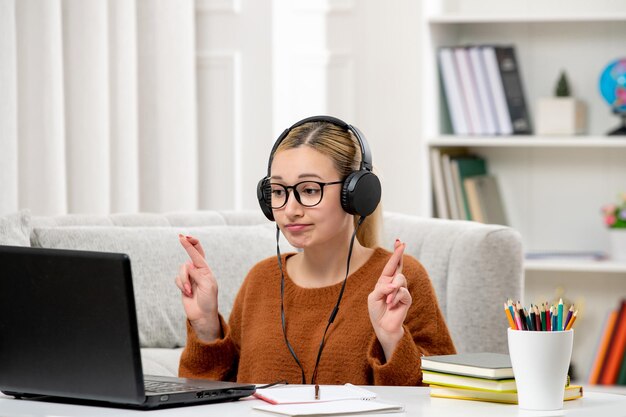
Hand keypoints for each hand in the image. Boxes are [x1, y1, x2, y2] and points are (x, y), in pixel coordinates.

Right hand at [174, 234, 220, 341]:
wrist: (203, 315)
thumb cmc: (209, 300)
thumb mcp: (207, 285)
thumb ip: (197, 274)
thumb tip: (188, 265)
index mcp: (206, 269)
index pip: (198, 253)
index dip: (191, 244)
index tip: (183, 237)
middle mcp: (198, 271)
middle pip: (190, 255)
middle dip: (187, 246)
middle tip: (181, 236)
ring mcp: (190, 277)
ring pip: (181, 270)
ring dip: (184, 281)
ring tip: (190, 291)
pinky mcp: (183, 284)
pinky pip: (177, 279)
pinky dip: (181, 286)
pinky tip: (187, 293)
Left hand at [367, 239, 411, 360]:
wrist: (382, 325)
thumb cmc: (376, 311)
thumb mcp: (374, 297)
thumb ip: (382, 288)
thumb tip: (394, 284)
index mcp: (385, 281)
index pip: (391, 265)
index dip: (396, 254)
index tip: (399, 241)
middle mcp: (394, 284)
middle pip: (398, 267)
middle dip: (399, 255)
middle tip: (401, 244)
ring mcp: (401, 290)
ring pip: (400, 280)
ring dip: (392, 290)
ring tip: (387, 301)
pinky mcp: (406, 299)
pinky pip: (402, 292)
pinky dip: (394, 298)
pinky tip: (390, 305)